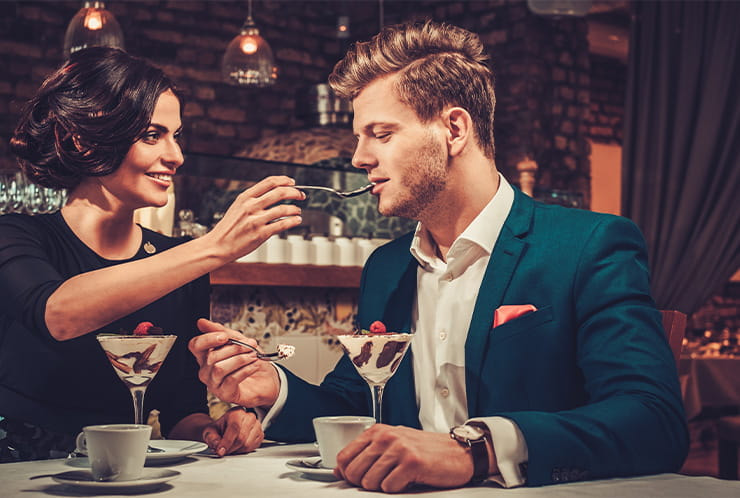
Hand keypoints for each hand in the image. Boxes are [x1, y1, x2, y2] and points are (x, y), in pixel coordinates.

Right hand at [189, 318, 280, 407]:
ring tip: (253, 355)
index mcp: (206, 355)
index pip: (195, 346)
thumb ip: (221, 331)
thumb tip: (202, 322)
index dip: (208, 339)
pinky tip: (254, 365)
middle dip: (234, 348)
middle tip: (250, 345)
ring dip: (240, 359)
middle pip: (211, 356)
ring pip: (219, 368)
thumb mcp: (239, 340)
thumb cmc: (251, 360)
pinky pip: (231, 379)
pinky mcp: (225, 394)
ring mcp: (214, 384)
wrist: (266, 379)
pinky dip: (245, 370)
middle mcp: (207, 370)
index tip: (224, 337)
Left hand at [201, 407, 263, 456]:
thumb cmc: (219, 428)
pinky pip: (253, 447)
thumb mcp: (210, 431)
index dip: (227, 442)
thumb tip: (217, 446)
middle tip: (223, 452)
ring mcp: (257, 425)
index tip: (220, 451)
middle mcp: (249, 416)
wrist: (226, 428)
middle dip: (231, 448)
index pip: (234, 428)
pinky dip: (243, 451)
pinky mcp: (260, 434)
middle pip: (242, 437)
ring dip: (237, 451)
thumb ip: (212, 438)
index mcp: (237, 412)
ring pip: (247, 444)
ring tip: (230, 449)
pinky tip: (237, 448)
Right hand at [204, 175, 305, 261]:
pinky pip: (282, 224)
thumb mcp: (238, 207)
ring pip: (283, 209)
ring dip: (295, 209)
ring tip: (298, 211)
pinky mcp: (261, 233)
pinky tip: (296, 220)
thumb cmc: (228, 228)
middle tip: (301, 195)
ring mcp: (256, 220)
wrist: (218, 245)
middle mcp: (251, 206)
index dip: (284, 180)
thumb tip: (274, 193)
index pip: (269, 182)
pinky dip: (293, 221)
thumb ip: (253, 200)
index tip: (292, 182)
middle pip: (279, 192)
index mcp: (245, 197)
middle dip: (295, 192)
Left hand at [334, 424, 475, 492]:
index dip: (347, 474)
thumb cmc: (426, 450)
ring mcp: (399, 448)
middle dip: (364, 483)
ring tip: (397, 478)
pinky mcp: (411, 463)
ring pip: (369, 482)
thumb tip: (339, 470)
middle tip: (382, 481)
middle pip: (354, 472)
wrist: (459, 452)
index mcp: (378, 431)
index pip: (344, 457)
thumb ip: (366, 455)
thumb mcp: (392, 446)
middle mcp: (386, 437)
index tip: (358, 478)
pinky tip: (408, 481)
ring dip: (382, 487)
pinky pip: (389, 488)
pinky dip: (397, 489)